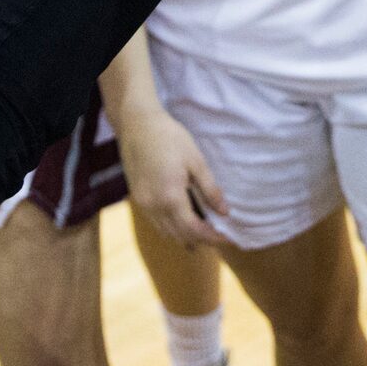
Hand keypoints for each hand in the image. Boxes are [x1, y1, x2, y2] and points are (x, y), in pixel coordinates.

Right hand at [116, 105, 228, 248]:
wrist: (138, 125)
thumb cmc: (170, 138)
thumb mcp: (196, 161)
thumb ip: (210, 190)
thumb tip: (225, 212)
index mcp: (170, 197)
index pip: (194, 230)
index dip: (213, 238)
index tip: (229, 239)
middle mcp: (154, 206)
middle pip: (180, 236)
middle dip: (202, 240)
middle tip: (220, 236)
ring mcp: (143, 204)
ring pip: (166, 233)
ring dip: (186, 236)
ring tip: (206, 231)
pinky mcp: (137, 199)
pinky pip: (156, 223)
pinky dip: (172, 228)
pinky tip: (184, 221)